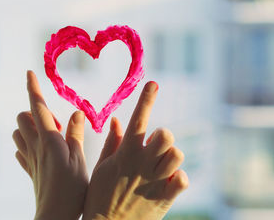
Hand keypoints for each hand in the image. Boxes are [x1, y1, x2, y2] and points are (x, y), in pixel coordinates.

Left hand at [13, 70, 87, 219]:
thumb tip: (77, 111)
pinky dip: (26, 143)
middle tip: (56, 125)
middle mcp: (34, 145)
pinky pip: (20, 150)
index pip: (38, 107)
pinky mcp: (28, 169)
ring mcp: (29, 157)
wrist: (55, 215)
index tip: (30, 72)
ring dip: (30, 127)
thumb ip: (76, 133)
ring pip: (18, 132)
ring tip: (50, 137)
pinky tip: (40, 150)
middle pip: (23, 117)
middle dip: (35, 111)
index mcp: (49, 139)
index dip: (34, 87)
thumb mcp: (79, 158)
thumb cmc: (72, 188)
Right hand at [83, 81, 188, 219]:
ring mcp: (156, 182)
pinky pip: (183, 180)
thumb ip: (113, 141)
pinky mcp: (165, 199)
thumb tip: (118, 118)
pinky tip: (167, 181)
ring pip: (177, 155)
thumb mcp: (102, 166)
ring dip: (171, 155)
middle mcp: (143, 165)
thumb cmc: (99, 195)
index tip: (153, 83)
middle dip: (163, 135)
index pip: (138, 120)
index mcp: (125, 155)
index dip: (146, 98)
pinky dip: (178, 178)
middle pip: (166, 135)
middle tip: (154, 145)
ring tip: (160, 163)